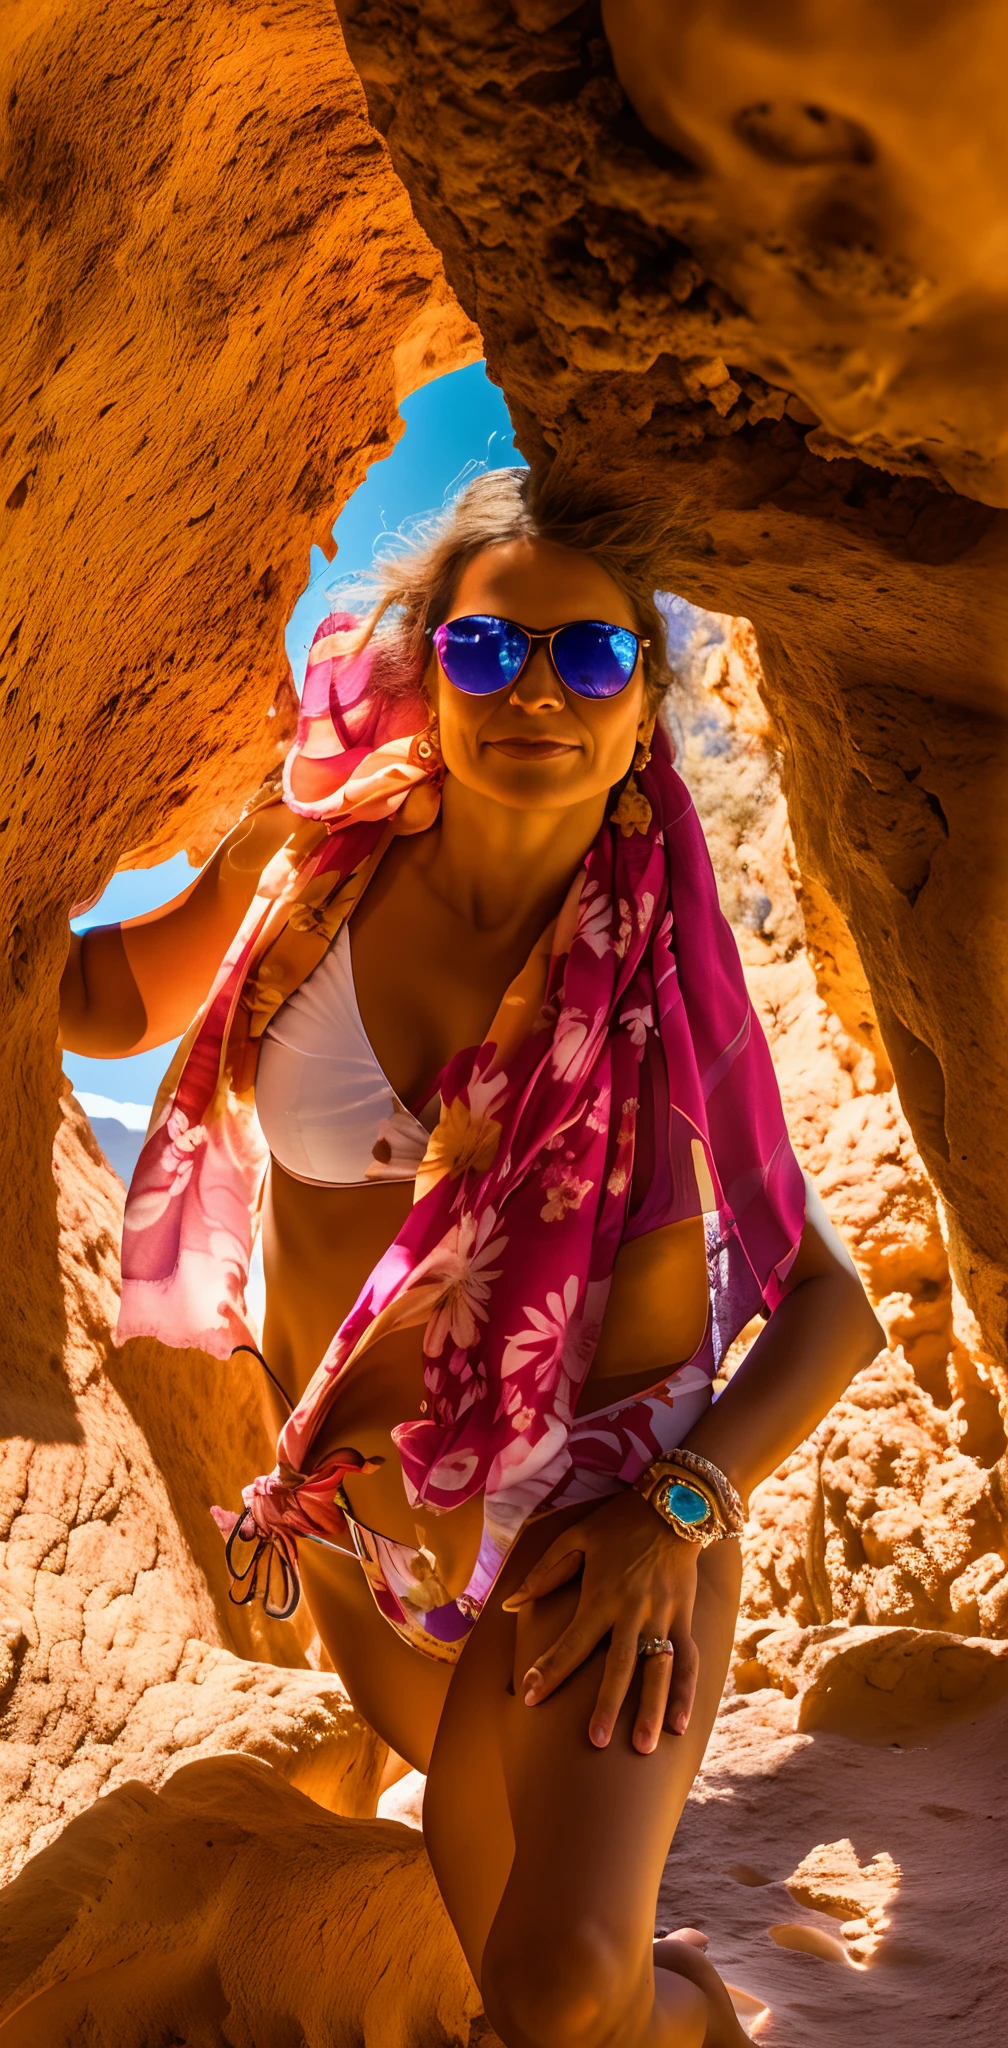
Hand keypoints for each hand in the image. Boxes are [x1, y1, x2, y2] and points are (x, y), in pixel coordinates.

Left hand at [501, 1489, 699, 1753]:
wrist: (675, 1504)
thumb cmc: (618, 1522)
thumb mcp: (576, 1537)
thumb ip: (544, 1573)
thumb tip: (508, 1603)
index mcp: (602, 1595)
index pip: (572, 1642)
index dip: (550, 1671)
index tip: (530, 1699)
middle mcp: (634, 1610)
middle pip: (619, 1665)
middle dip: (607, 1705)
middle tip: (595, 1742)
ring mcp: (664, 1616)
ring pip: (658, 1670)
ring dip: (652, 1709)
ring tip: (644, 1747)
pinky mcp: (686, 1617)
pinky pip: (688, 1659)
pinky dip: (686, 1693)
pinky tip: (681, 1725)